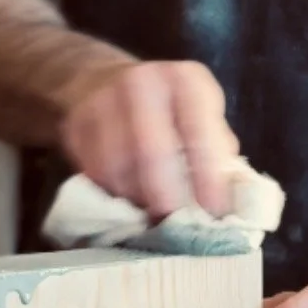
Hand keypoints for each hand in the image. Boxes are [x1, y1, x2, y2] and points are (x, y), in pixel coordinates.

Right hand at [58, 59, 238, 219]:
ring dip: (137, 201)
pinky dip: (112, 196)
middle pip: (153, 152)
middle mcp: (142, 83)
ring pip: (119, 168)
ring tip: (153, 218)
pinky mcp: (75, 125)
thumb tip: (233, 200)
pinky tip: (127, 203)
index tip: (215, 215)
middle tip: (177, 229)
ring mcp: (102, 101)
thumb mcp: (200, 112)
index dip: (208, 179)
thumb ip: (217, 150)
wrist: (97, 78)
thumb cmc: (166, 107)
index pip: (199, 134)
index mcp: (185, 80)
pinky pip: (94, 173)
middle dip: (167, 198)